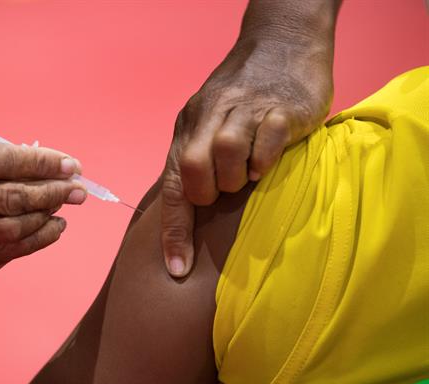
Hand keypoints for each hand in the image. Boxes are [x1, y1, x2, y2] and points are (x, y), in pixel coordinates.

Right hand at [0, 144, 85, 285]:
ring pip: (14, 226)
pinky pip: (15, 249)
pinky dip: (42, 236)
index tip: (70, 164)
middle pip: (10, 197)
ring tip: (67, 202)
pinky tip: (57, 225)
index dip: (39, 161)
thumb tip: (54, 168)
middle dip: (52, 191)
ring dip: (48, 213)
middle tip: (78, 188)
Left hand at [161, 35, 333, 276]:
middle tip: (227, 190)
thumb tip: (193, 212)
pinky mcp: (281, 107)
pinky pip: (267, 142)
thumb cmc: (244, 96)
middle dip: (208, 193)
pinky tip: (271, 155)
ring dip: (238, 176)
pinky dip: (267, 158)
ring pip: (226, 154)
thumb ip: (200, 159)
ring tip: (250, 173)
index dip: (173, 232)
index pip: (173, 185)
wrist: (281, 43)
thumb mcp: (211, 122)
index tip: (177, 270)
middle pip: (191, 168)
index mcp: (189, 128)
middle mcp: (209, 117)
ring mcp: (245, 109)